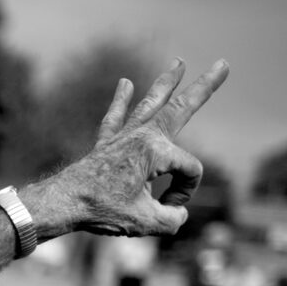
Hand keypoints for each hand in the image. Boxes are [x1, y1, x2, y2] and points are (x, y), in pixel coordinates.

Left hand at [46, 57, 229, 237]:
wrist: (63, 203)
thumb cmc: (103, 210)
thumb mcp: (146, 223)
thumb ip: (172, 220)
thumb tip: (176, 213)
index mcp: (156, 152)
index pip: (190, 170)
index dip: (184, 193)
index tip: (166, 207)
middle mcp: (142, 136)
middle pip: (182, 108)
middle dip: (204, 86)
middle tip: (223, 63)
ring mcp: (123, 137)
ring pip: (150, 104)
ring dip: (166, 84)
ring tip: (178, 63)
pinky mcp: (106, 144)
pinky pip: (115, 118)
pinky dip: (121, 101)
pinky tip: (125, 83)